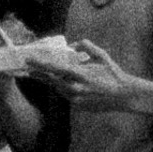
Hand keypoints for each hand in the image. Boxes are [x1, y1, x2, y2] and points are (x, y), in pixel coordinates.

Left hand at [31, 36, 152, 112]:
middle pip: (51, 81)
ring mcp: (76, 99)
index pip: (55, 68)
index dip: (40, 64)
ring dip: (51, 81)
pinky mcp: (78, 106)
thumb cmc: (113, 73)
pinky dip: (63, 88)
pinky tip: (63, 82)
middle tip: (28, 68)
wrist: (124, 95)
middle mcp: (76, 88)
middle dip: (39, 74)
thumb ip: (85, 46)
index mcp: (81, 74)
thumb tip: (71, 46)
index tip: (29, 60)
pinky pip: (65, 95)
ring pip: (57, 88)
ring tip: (41, 74)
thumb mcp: (102, 55)